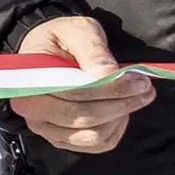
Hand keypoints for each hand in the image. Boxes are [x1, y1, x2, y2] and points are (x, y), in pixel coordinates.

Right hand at [11, 14, 153, 155]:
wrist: (51, 52)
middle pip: (83, 118)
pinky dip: (115, 129)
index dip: (110, 89)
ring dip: (120, 116)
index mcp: (29, 82)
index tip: (138, 80)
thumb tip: (107, 72)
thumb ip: (91, 48)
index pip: (74, 93)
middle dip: (120, 103)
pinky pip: (98, 144)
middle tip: (145, 87)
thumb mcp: (77, 30)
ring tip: (135, 96)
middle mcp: (32, 110)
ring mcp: (47, 129)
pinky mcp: (63, 140)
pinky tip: (120, 110)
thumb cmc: (63, 39)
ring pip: (93, 136)